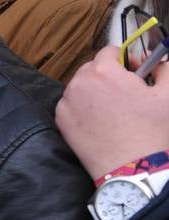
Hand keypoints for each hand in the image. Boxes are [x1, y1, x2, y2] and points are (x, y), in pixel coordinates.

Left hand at [55, 45, 168, 178]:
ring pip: (80, 87)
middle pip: (92, 68)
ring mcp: (67, 104)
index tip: (134, 71)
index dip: (124, 58)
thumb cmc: (151, 131)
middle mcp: (79, 84)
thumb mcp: (168, 94)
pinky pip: (71, 105)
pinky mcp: (61, 122)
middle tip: (126, 91)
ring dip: (95, 91)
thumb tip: (157, 60)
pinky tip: (101, 121)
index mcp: (103, 72)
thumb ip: (164, 68)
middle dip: (108, 75)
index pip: (109, 51)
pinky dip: (83, 108)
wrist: (132, 167)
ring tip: (114, 108)